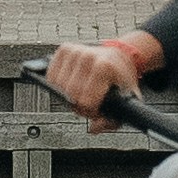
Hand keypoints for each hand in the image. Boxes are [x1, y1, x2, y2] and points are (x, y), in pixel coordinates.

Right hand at [43, 31, 169, 119]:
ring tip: (81, 92)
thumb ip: (111, 121)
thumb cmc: (121, 78)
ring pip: (58, 86)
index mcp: (104, 67)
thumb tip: (94, 128)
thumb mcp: (126, 101)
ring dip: (68, 95)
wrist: (120, 57)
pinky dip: (58, 84)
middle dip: (79, 105)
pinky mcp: (64, 49)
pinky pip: (51, 75)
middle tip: (89, 102)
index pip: (85, 102)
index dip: (90, 111)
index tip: (97, 108)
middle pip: (70, 95)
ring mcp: (74, 51)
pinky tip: (71, 84)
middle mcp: (87, 56)